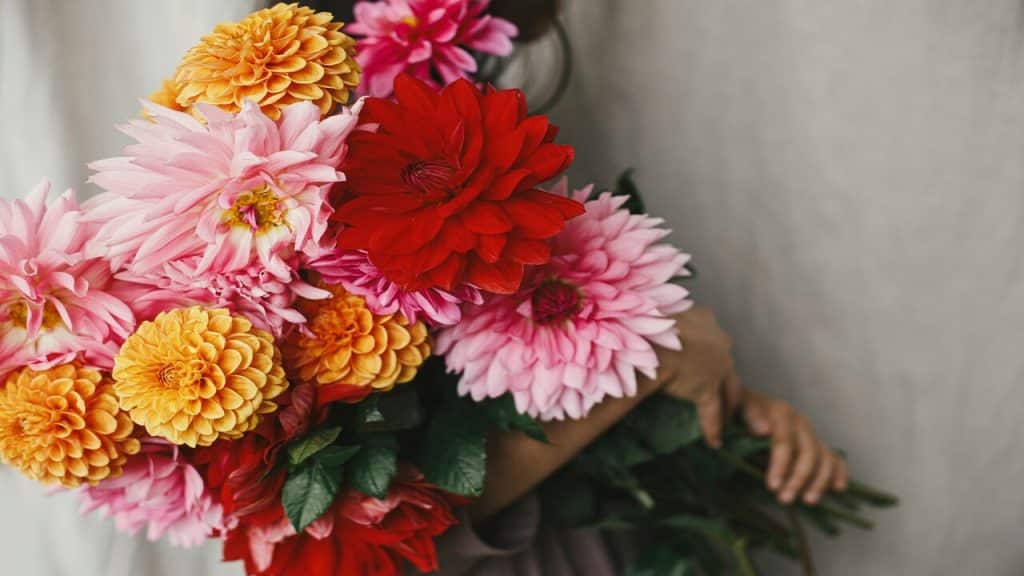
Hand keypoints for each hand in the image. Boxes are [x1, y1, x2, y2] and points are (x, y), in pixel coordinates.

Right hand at [657, 307, 741, 446]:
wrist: (649, 336)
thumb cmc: (644, 321)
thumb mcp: (652, 316)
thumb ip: (653, 324)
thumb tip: (631, 326)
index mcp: (704, 319)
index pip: (713, 339)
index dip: (711, 352)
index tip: (709, 361)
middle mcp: (716, 340)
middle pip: (727, 366)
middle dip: (729, 381)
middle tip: (731, 395)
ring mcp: (716, 365)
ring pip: (729, 390)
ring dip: (729, 406)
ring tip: (729, 420)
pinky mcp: (707, 388)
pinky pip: (712, 411)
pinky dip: (713, 428)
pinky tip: (715, 442)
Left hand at [741, 389, 848, 503]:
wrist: (744, 406)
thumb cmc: (737, 410)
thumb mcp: (736, 408)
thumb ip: (750, 417)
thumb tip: (764, 430)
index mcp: (780, 412)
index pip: (785, 441)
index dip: (781, 464)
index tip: (772, 486)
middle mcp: (799, 421)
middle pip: (808, 452)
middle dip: (798, 478)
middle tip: (784, 499)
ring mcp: (809, 433)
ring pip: (823, 457)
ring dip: (818, 481)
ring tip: (808, 501)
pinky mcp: (815, 444)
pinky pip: (833, 458)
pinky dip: (838, 472)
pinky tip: (837, 488)